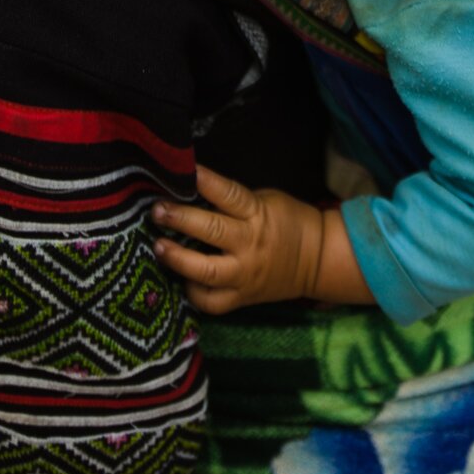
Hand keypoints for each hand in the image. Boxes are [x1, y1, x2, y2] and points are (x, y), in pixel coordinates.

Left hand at [151, 164, 323, 312]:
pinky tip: (182, 279)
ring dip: (178, 259)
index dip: (207, 182)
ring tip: (158, 246)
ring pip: (206, 270)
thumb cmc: (288, 222)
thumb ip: (234, 202)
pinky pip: (211, 301)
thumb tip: (193, 196)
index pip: (229, 195)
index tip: (186, 171)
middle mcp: (249, 244)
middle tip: (157, 211)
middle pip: (212, 231)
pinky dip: (193, 292)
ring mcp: (244, 274)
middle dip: (181, 219)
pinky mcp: (241, 298)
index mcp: (257, 214)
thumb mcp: (266, 201)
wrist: (315, 260)